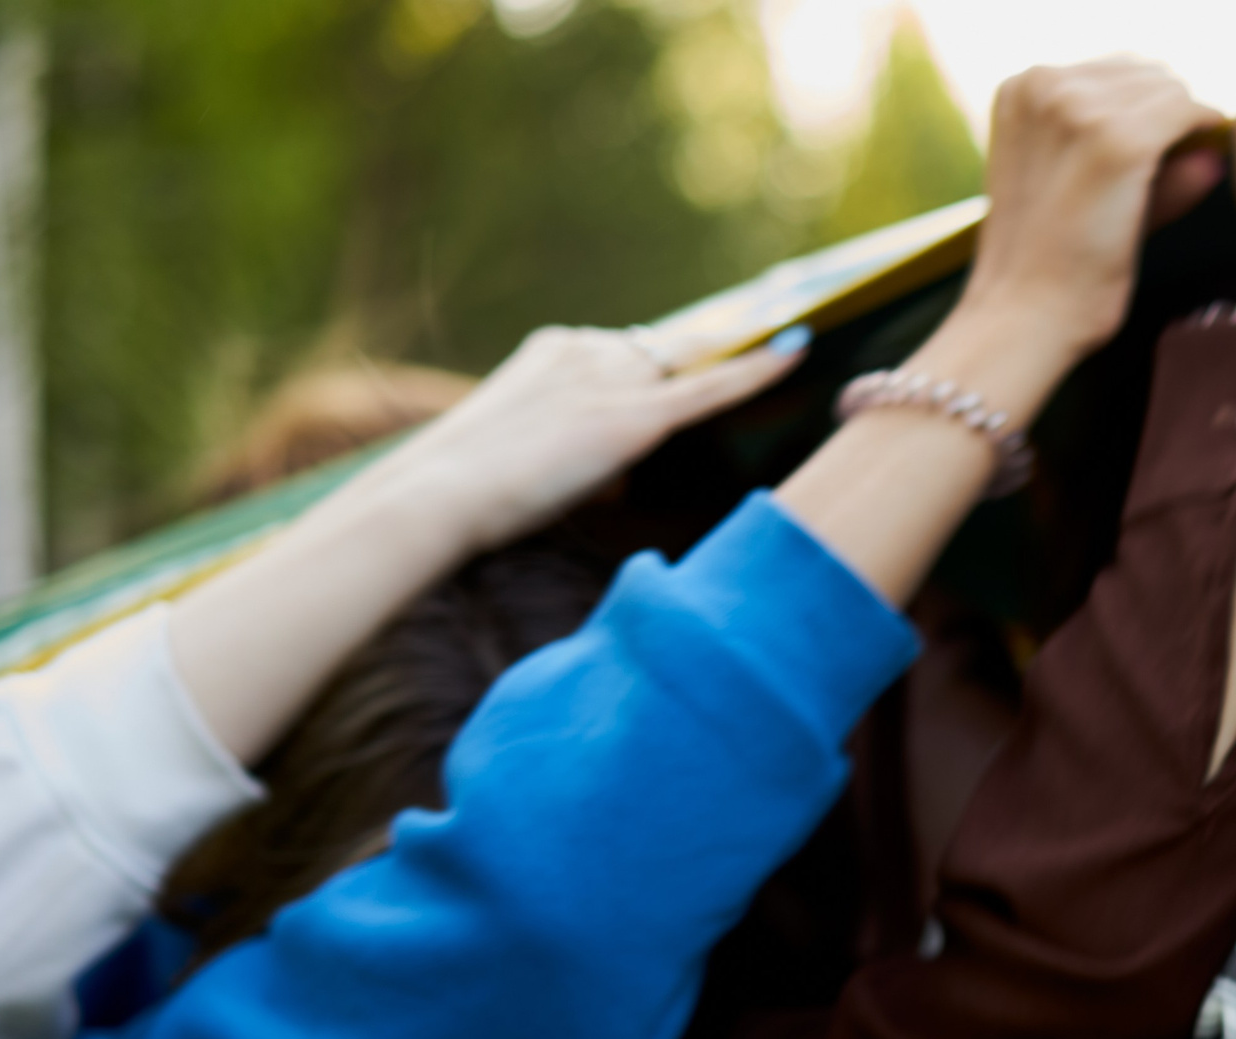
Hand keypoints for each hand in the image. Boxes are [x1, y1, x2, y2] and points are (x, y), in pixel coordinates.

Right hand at [358, 322, 809, 560]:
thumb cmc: (467, 493)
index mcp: (553, 350)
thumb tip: (614, 468)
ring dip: (716, 384)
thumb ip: (574, 444)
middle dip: (692, 379)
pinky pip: (710, 388)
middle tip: (754, 346)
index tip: (700, 352)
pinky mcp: (631, 418)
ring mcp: (609, 380)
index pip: (628, 354)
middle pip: (661, 363)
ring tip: (762, 370)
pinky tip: (798, 351)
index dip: (667, 363)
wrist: (437, 496)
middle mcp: (586, 350)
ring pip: (683, 376)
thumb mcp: (525, 451)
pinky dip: (758, 369)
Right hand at [926, 58, 1225, 422]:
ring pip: (1171, 91)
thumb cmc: (1047, 268)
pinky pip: (1189, 115)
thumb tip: (1213, 151)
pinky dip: (1204, 133)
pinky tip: (1203, 164)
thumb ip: (1135, 158)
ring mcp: (1081, 109)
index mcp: (1023, 86)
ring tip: (1178, 177)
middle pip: (1147, 73)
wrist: (1024, 317)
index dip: (1149, 107)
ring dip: (1186, 128)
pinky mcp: (1118, 141)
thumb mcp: (1074, 190)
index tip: (1163, 145)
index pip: (1115, 69)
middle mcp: (1046, 84)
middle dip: (1170, 114)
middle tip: (1176, 166)